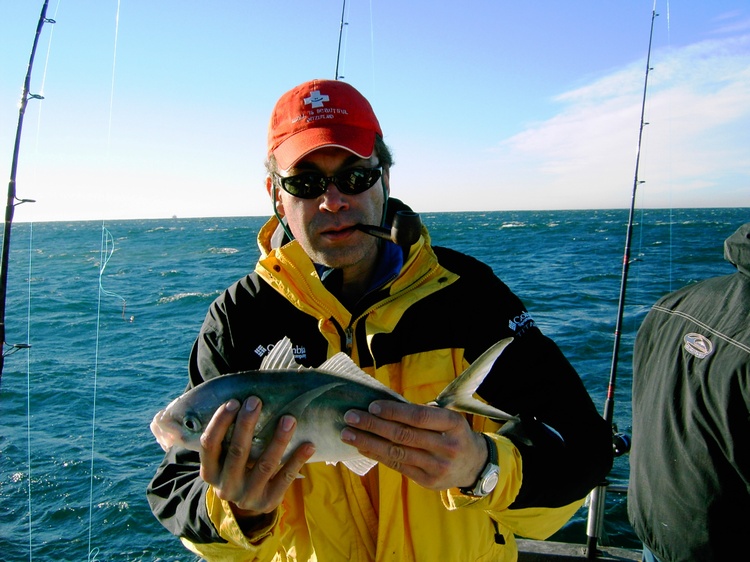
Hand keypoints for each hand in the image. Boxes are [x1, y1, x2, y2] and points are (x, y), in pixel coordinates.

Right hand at [199, 396, 314, 519]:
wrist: (247, 507)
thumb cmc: (237, 470)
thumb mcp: (225, 460)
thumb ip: (229, 439)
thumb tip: (244, 400)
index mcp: (210, 472)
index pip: (209, 445)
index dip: (219, 422)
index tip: (234, 401)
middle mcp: (226, 486)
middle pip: (237, 452)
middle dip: (246, 424)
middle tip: (256, 401)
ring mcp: (247, 496)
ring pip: (265, 465)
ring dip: (278, 440)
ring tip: (289, 419)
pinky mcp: (268, 501)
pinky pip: (285, 478)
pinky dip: (297, 460)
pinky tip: (308, 445)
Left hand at [341, 400, 487, 490]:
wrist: (474, 465)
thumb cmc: (453, 434)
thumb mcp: (448, 418)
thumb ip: (422, 413)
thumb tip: (384, 405)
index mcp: (453, 424)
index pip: (419, 417)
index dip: (394, 411)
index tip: (372, 406)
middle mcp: (447, 447)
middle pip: (403, 435)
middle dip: (373, 425)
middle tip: (350, 417)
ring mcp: (438, 467)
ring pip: (396, 453)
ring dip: (368, 442)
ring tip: (348, 434)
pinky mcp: (428, 482)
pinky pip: (397, 466)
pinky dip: (377, 456)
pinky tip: (362, 448)